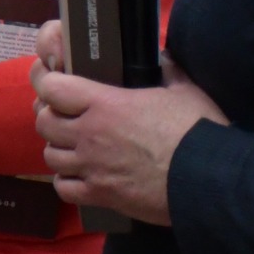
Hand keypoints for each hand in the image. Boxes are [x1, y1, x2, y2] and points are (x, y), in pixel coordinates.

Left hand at [35, 58, 227, 225]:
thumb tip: (164, 59)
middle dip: (50, 118)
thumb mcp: (185, 92)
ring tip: (74, 148)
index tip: (52, 82)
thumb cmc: (197, 132)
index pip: (51, 87)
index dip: (47, 82)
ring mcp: (92, 166)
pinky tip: (79, 177)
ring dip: (59, 150)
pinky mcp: (100, 195)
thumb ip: (169, 72)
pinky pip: (64, 188)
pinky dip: (66, 182)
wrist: (211, 180)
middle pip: (43, 122)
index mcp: (105, 104)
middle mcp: (90, 134)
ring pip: (50, 156)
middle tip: (65, 118)